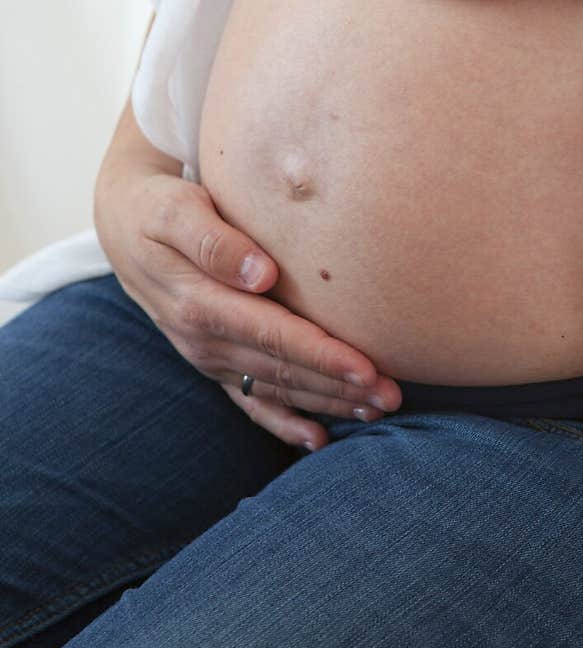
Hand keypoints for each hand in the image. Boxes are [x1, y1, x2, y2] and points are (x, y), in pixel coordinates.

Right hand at [94, 162, 400, 450]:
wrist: (124, 224)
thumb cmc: (159, 207)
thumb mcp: (174, 211)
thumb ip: (214, 241)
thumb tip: (262, 274)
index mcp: (199, 304)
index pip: (273, 336)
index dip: (321, 354)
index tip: (366, 367)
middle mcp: (205, 340)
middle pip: (283, 370)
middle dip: (339, 386)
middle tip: (394, 396)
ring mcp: (209, 356)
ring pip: (276, 387)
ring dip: (327, 403)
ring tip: (379, 409)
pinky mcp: (214, 360)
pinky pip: (251, 400)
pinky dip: (284, 423)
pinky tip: (318, 440)